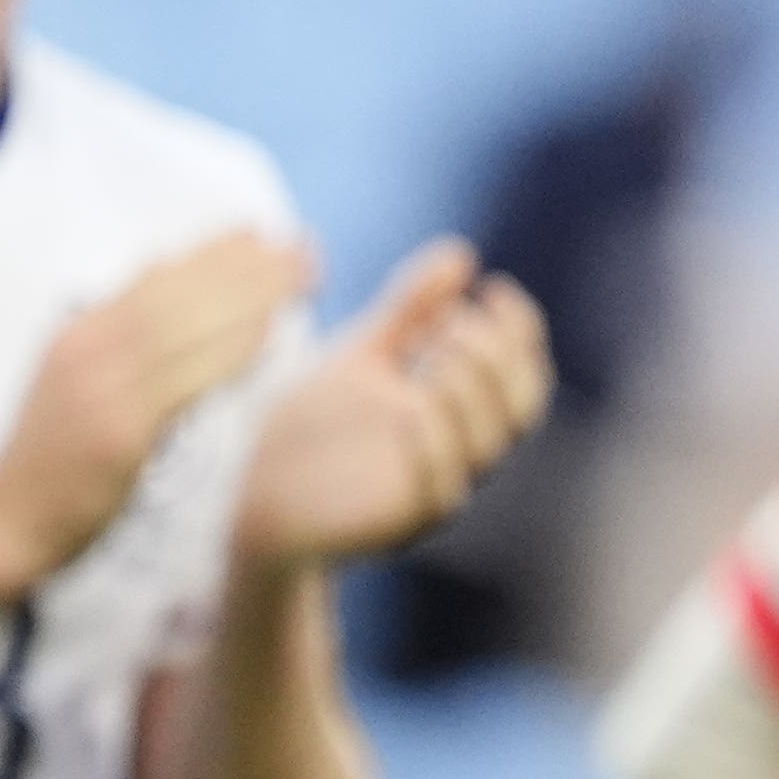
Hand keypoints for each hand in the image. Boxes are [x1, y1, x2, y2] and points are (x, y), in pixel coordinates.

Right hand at [0, 229, 312, 576]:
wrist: (4, 525)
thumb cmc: (50, 460)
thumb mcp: (74, 383)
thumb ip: (117, 341)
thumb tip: (161, 289)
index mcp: (80, 332)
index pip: (155, 275)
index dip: (213, 251)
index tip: (263, 232)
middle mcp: (88, 348)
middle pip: (179, 291)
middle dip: (247, 265)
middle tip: (305, 246)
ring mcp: (102, 387)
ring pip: (188, 325)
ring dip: (253, 296)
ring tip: (305, 275)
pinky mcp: (120, 431)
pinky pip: (186, 380)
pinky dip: (231, 352)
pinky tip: (271, 336)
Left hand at [234, 239, 555, 574]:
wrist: (256, 494)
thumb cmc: (316, 426)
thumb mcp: (364, 354)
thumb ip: (411, 310)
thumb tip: (463, 256)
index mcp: (462, 410)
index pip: (522, 370)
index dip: (519, 329)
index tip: (489, 287)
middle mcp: (462, 450)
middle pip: (521, 408)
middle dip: (499, 358)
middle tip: (453, 321)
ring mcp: (438, 487)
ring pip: (488, 445)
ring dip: (471, 390)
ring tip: (435, 345)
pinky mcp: (403, 522)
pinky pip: (441, 489)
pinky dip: (434, 443)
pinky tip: (410, 404)